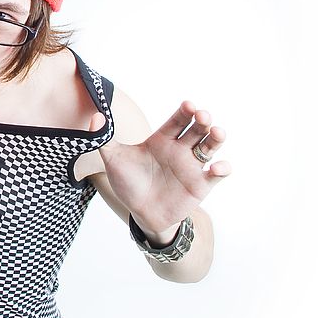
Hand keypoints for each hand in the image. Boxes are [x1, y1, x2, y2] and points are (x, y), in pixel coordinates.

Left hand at [96, 101, 230, 235]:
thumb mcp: (113, 159)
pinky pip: (217, 174)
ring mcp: (192, 166)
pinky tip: (218, 167)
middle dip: (202, 120)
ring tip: (217, 132)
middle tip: (202, 116)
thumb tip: (95, 116)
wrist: (140, 212)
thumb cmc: (128, 182)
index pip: (177, 120)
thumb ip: (104, 138)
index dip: (185, 112)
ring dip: (216, 138)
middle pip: (197, 129)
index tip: (188, 105)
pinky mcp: (201, 184)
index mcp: (162, 139)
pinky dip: (222, 169)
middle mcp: (180, 149)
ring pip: (211, 146)